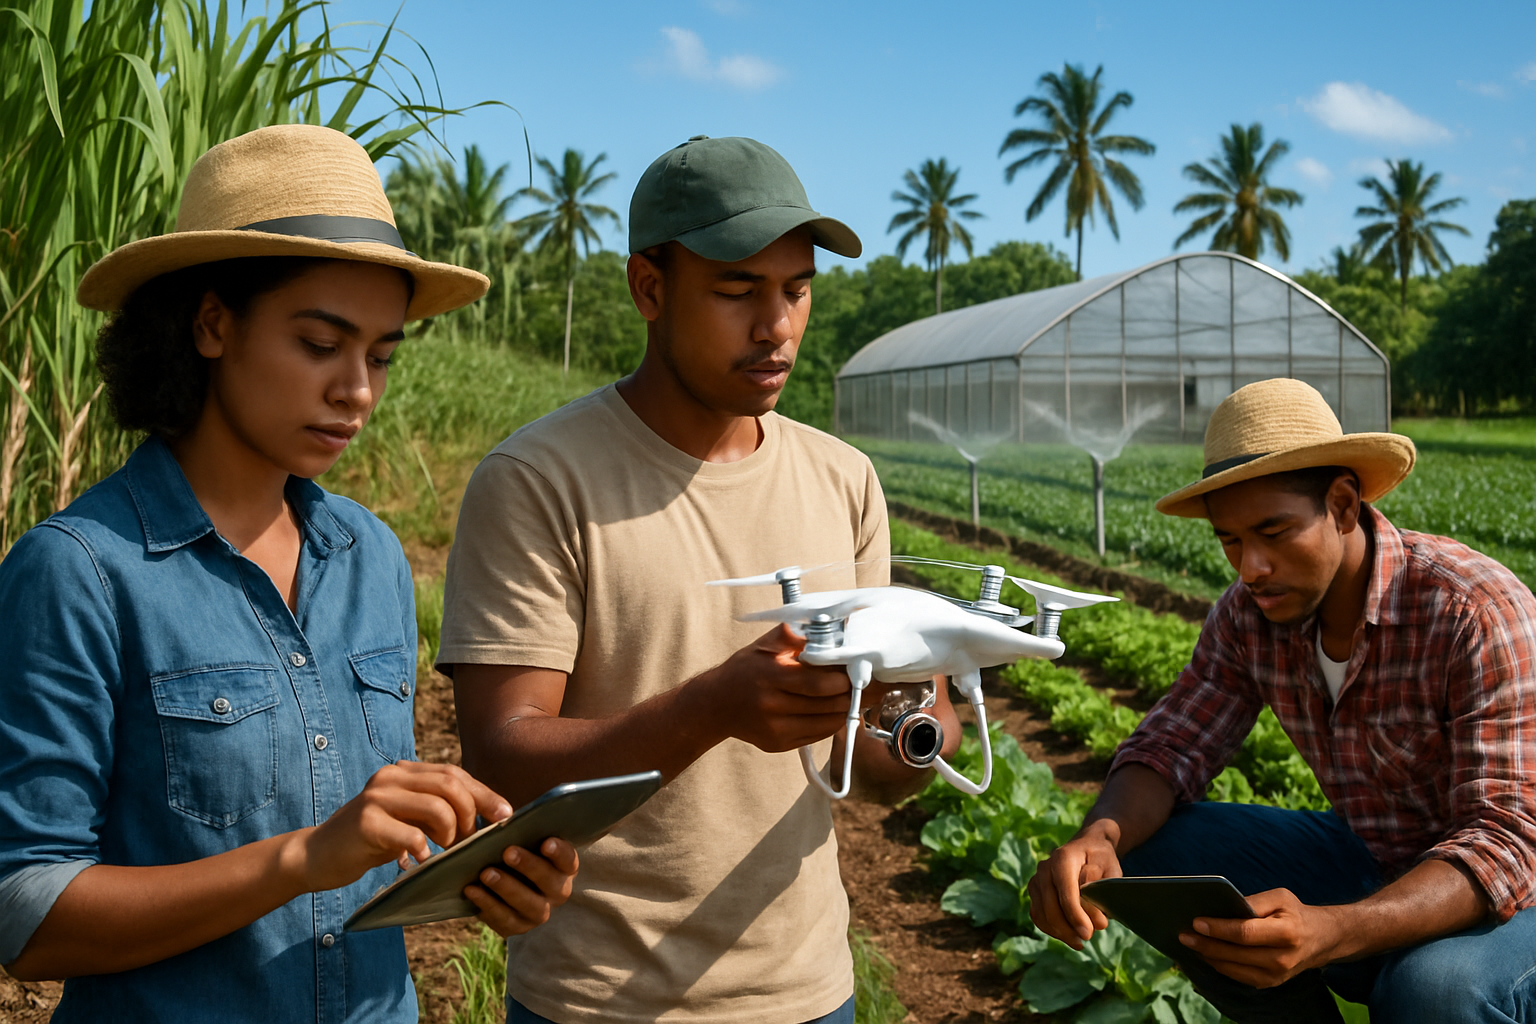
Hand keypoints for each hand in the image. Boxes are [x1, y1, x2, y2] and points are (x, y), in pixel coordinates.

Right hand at [294, 761, 511, 892]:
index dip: (484, 793)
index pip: (454, 773)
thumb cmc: (370, 841)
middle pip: (451, 785)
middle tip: (470, 842)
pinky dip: (425, 851)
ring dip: (451, 834)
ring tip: (444, 852)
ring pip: (437, 807)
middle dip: (471, 814)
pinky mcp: (366, 822)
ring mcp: (377, 797)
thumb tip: (488, 817)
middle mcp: (391, 777)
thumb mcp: (407, 819)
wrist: (316, 856)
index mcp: (404, 772)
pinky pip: (412, 835)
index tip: (506, 816)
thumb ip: (436, 810)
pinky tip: (420, 862)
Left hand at [464, 837, 579, 936]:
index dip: (560, 852)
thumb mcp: (521, 839)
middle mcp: (557, 892)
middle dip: (529, 867)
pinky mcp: (518, 927)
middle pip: (551, 883)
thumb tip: (505, 817)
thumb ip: (521, 830)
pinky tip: (472, 889)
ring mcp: (539, 912)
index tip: (546, 842)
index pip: (569, 860)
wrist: (501, 879)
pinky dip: (487, 904)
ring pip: (529, 905)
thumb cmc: (514, 851)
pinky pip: (504, 920)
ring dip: (507, 888)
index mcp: (564, 867)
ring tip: (486, 873)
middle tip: (508, 852)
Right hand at [692, 625, 853, 752]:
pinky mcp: (778, 744)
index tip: (855, 671)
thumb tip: (824, 627)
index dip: (843, 679)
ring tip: (852, 697)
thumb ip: (792, 634)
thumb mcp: (763, 645)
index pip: (819, 683)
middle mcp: (772, 705)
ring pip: (827, 723)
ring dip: (844, 710)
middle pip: (827, 704)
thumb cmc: (744, 670)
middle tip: (862, 685)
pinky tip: (832, 710)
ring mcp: (775, 729)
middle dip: (850, 694)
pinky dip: (830, 723)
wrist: (716, 704)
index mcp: (771, 676)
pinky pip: (816, 735)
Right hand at [1027, 819, 1122, 948]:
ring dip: (1059, 932)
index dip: (1075, 915)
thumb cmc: (1101, 859)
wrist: (1087, 847)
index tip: (1087, 934)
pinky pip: (1038, 916)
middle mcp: (1045, 868)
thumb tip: (1097, 922)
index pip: (1065, 891)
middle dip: (1067, 928)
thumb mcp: (1110, 869)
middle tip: (1086, 939)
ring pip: (1041, 913)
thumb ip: (1102, 893)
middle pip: (1049, 905)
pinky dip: (1051, 930)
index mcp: (1063, 858)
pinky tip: (1069, 937)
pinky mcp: (1034, 892)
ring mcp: (1036, 879)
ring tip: (1079, 941)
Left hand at [1178, 888, 1344, 986]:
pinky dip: (1218, 965)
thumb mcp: (1280, 897)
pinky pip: (1236, 975)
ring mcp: (1275, 976)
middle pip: (1235, 954)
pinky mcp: (1268, 983)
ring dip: (1207, 956)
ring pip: (1232, 968)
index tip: (1196, 922)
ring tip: (1188, 943)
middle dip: (1205, 944)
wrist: (1321, 940)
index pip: (1245, 933)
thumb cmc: (1295, 913)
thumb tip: (1223, 906)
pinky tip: (1204, 953)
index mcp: (1287, 933)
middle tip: (1182, 934)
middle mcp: (1282, 958)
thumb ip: (1253, 901)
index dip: (1218, 928)